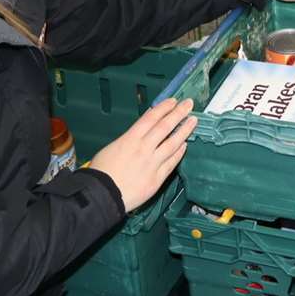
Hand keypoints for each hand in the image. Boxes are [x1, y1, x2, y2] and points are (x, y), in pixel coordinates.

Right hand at [88, 97, 196, 212]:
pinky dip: (179, 153)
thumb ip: (129, 139)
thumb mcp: (113, 147)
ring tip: (192, 122)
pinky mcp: (157, 178)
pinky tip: (184, 145)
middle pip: (165, 127)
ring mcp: (152, 163)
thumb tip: (141, 133)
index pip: (151, 118)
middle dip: (178, 113)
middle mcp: (143, 148)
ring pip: (173, 144)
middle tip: (188, 104)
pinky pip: (172, 163)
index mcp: (130, 139)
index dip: (164, 108)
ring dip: (184, 131)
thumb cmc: (102, 172)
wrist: (102, 194)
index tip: (173, 101)